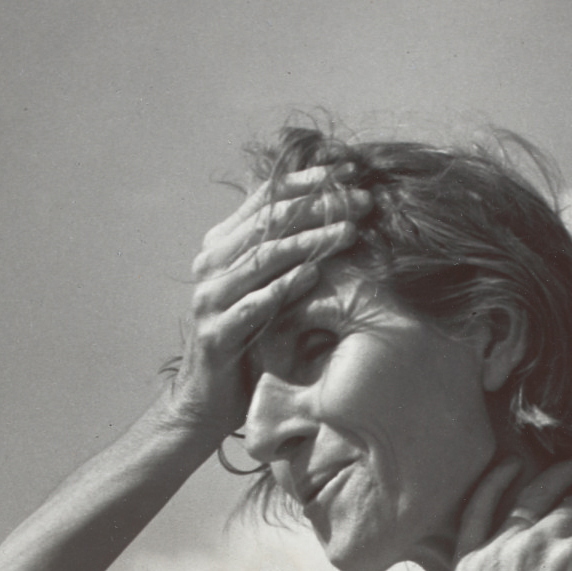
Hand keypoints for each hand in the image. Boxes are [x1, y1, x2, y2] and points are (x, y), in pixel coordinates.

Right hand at [164, 168, 370, 439]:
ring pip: (264, 257)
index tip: (350, 170)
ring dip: (310, 241)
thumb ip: (284, 255)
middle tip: (362, 200)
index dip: (308, 180)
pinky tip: (315, 275)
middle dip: (320, 206)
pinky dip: (284, 287)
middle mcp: (212, 264)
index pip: (266, 197)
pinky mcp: (216, 334)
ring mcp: (211, 298)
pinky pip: (254, 304)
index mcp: (223, 245)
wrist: (209, 400)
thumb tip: (335, 215)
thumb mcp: (265, 290)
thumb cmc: (247, 342)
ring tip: (350, 232)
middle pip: (270, 222)